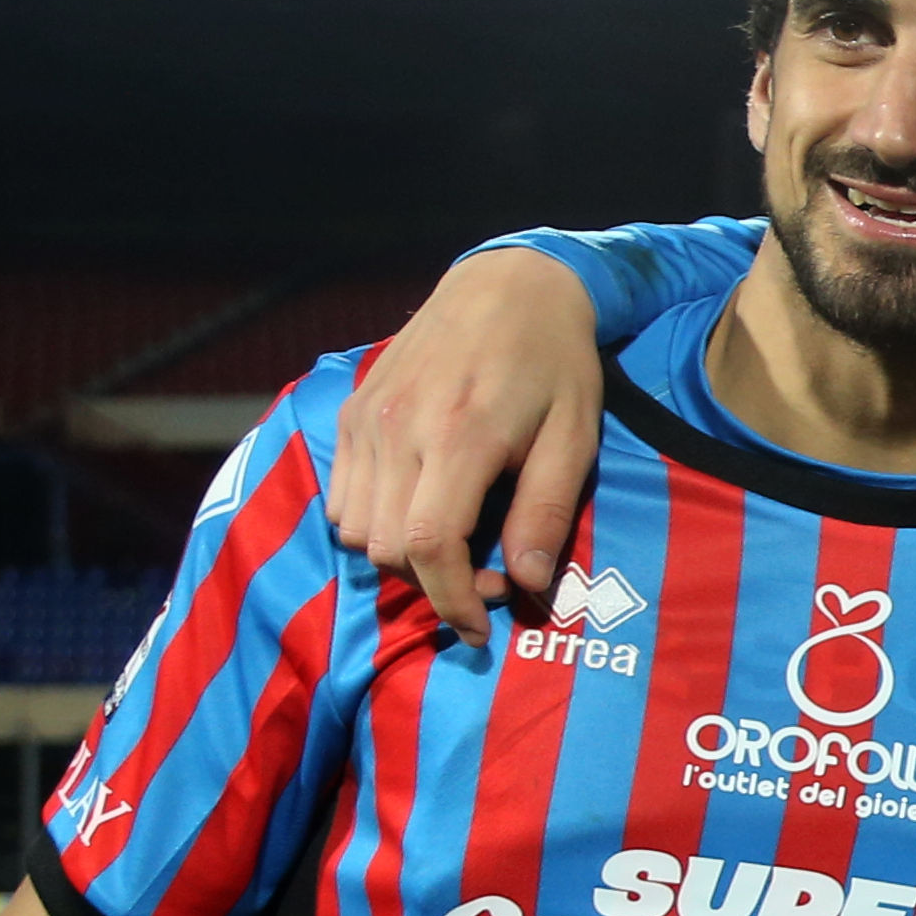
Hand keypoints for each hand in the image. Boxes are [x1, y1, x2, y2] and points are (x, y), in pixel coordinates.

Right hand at [325, 247, 614, 642]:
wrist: (507, 286)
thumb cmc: (554, 365)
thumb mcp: (573, 439)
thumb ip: (545, 512)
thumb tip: (528, 583)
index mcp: (458, 436)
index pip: (428, 545)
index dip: (450, 600)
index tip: (478, 629)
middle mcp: (397, 427)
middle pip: (386, 546)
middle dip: (431, 583)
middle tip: (484, 578)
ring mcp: (366, 418)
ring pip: (355, 528)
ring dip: (399, 555)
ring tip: (455, 544)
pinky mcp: (352, 411)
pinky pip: (341, 495)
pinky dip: (372, 521)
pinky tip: (421, 509)